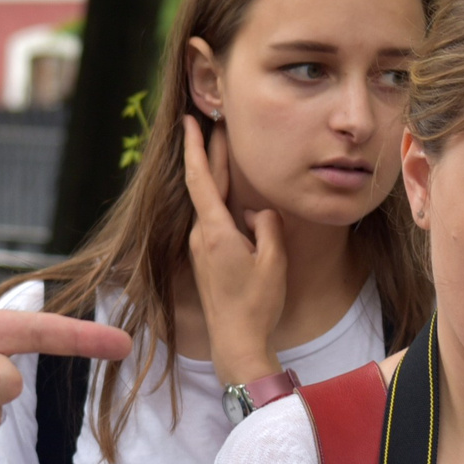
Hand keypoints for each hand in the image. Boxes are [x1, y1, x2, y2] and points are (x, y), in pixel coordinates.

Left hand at [181, 117, 286, 385]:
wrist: (235, 341)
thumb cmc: (256, 303)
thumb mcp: (273, 260)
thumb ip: (267, 226)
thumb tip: (257, 211)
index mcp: (215, 231)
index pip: (201, 179)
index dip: (196, 148)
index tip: (190, 122)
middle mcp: (201, 236)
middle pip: (205, 186)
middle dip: (211, 154)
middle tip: (218, 125)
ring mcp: (201, 249)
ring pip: (212, 206)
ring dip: (220, 181)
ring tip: (229, 155)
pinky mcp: (206, 260)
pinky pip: (216, 224)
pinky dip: (224, 206)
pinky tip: (239, 205)